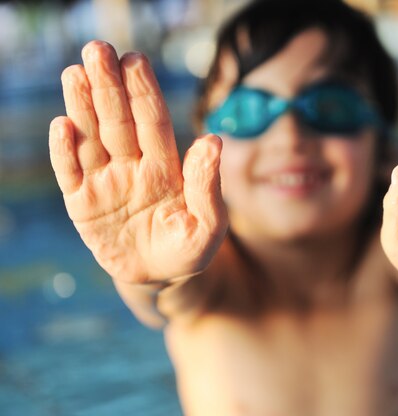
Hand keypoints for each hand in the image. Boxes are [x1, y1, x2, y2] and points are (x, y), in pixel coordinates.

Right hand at [49, 41, 227, 283]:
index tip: (136, 61)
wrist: (161, 278)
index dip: (145, 93)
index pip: (154, 123)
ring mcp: (106, 182)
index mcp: (166, 166)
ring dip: (83, 107)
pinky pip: (71, 174)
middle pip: (119, 121)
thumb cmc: (190, 248)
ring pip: (92, 138)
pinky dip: (64, 152)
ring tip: (75, 73)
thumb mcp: (210, 225)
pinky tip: (63, 126)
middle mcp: (133, 166)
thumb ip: (209, 186)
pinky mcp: (83, 204)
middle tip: (98, 49)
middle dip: (109, 86)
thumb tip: (213, 141)